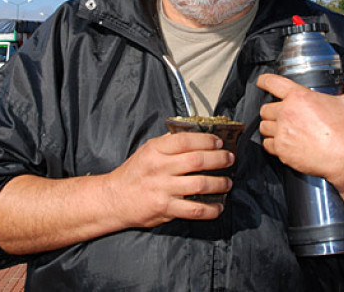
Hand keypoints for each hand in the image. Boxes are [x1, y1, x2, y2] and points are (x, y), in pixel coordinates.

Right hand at [106, 132, 233, 228]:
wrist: (114, 199)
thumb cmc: (133, 173)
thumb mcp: (146, 150)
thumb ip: (168, 143)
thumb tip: (193, 134)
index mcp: (155, 150)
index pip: (185, 140)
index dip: (206, 140)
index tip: (218, 142)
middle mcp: (159, 168)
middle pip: (197, 161)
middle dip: (219, 159)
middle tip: (229, 159)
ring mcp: (163, 189)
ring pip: (200, 184)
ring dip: (219, 183)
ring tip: (227, 182)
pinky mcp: (165, 209)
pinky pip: (194, 210)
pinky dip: (211, 209)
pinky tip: (218, 206)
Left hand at [256, 73, 343, 187]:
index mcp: (299, 97)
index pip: (271, 82)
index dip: (264, 81)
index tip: (262, 82)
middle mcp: (286, 112)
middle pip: (265, 108)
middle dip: (272, 112)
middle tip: (282, 116)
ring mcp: (282, 132)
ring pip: (263, 127)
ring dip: (270, 128)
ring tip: (281, 130)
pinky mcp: (281, 149)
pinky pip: (267, 145)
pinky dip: (272, 144)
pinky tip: (282, 144)